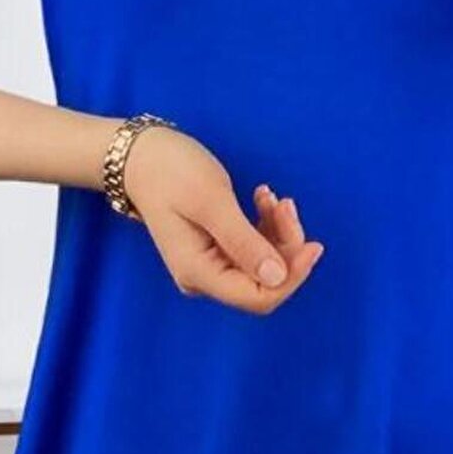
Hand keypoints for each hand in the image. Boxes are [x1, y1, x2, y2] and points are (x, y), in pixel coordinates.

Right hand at [122, 124, 324, 313]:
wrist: (139, 156)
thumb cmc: (170, 172)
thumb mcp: (212, 202)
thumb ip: (244, 242)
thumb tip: (278, 277)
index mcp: (199, 273)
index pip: (258, 297)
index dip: (291, 276)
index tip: (313, 245)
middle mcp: (204, 278)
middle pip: (264, 282)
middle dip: (286, 248)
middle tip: (287, 206)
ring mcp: (209, 265)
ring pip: (261, 263)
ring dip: (277, 232)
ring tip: (274, 197)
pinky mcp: (215, 250)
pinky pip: (251, 248)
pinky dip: (264, 225)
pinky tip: (263, 199)